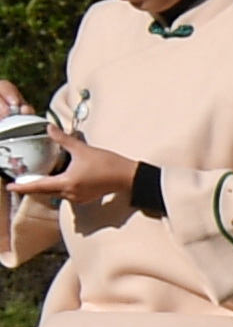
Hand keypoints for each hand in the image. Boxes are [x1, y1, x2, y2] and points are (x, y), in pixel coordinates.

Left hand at [11, 136, 139, 221]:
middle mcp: (69, 193)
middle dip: (32, 187)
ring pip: (55, 194)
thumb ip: (63, 139)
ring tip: (39, 180)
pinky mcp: (85, 197)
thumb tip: (49, 128)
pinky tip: (60, 182)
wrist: (128, 177)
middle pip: (45, 192)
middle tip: (21, 183)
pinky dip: (59, 189)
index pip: (38, 186)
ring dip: (47, 188)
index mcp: (66, 183)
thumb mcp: (82, 149)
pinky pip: (66, 195)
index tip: (11, 186)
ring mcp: (78, 198)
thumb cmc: (107, 164)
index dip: (23, 186)